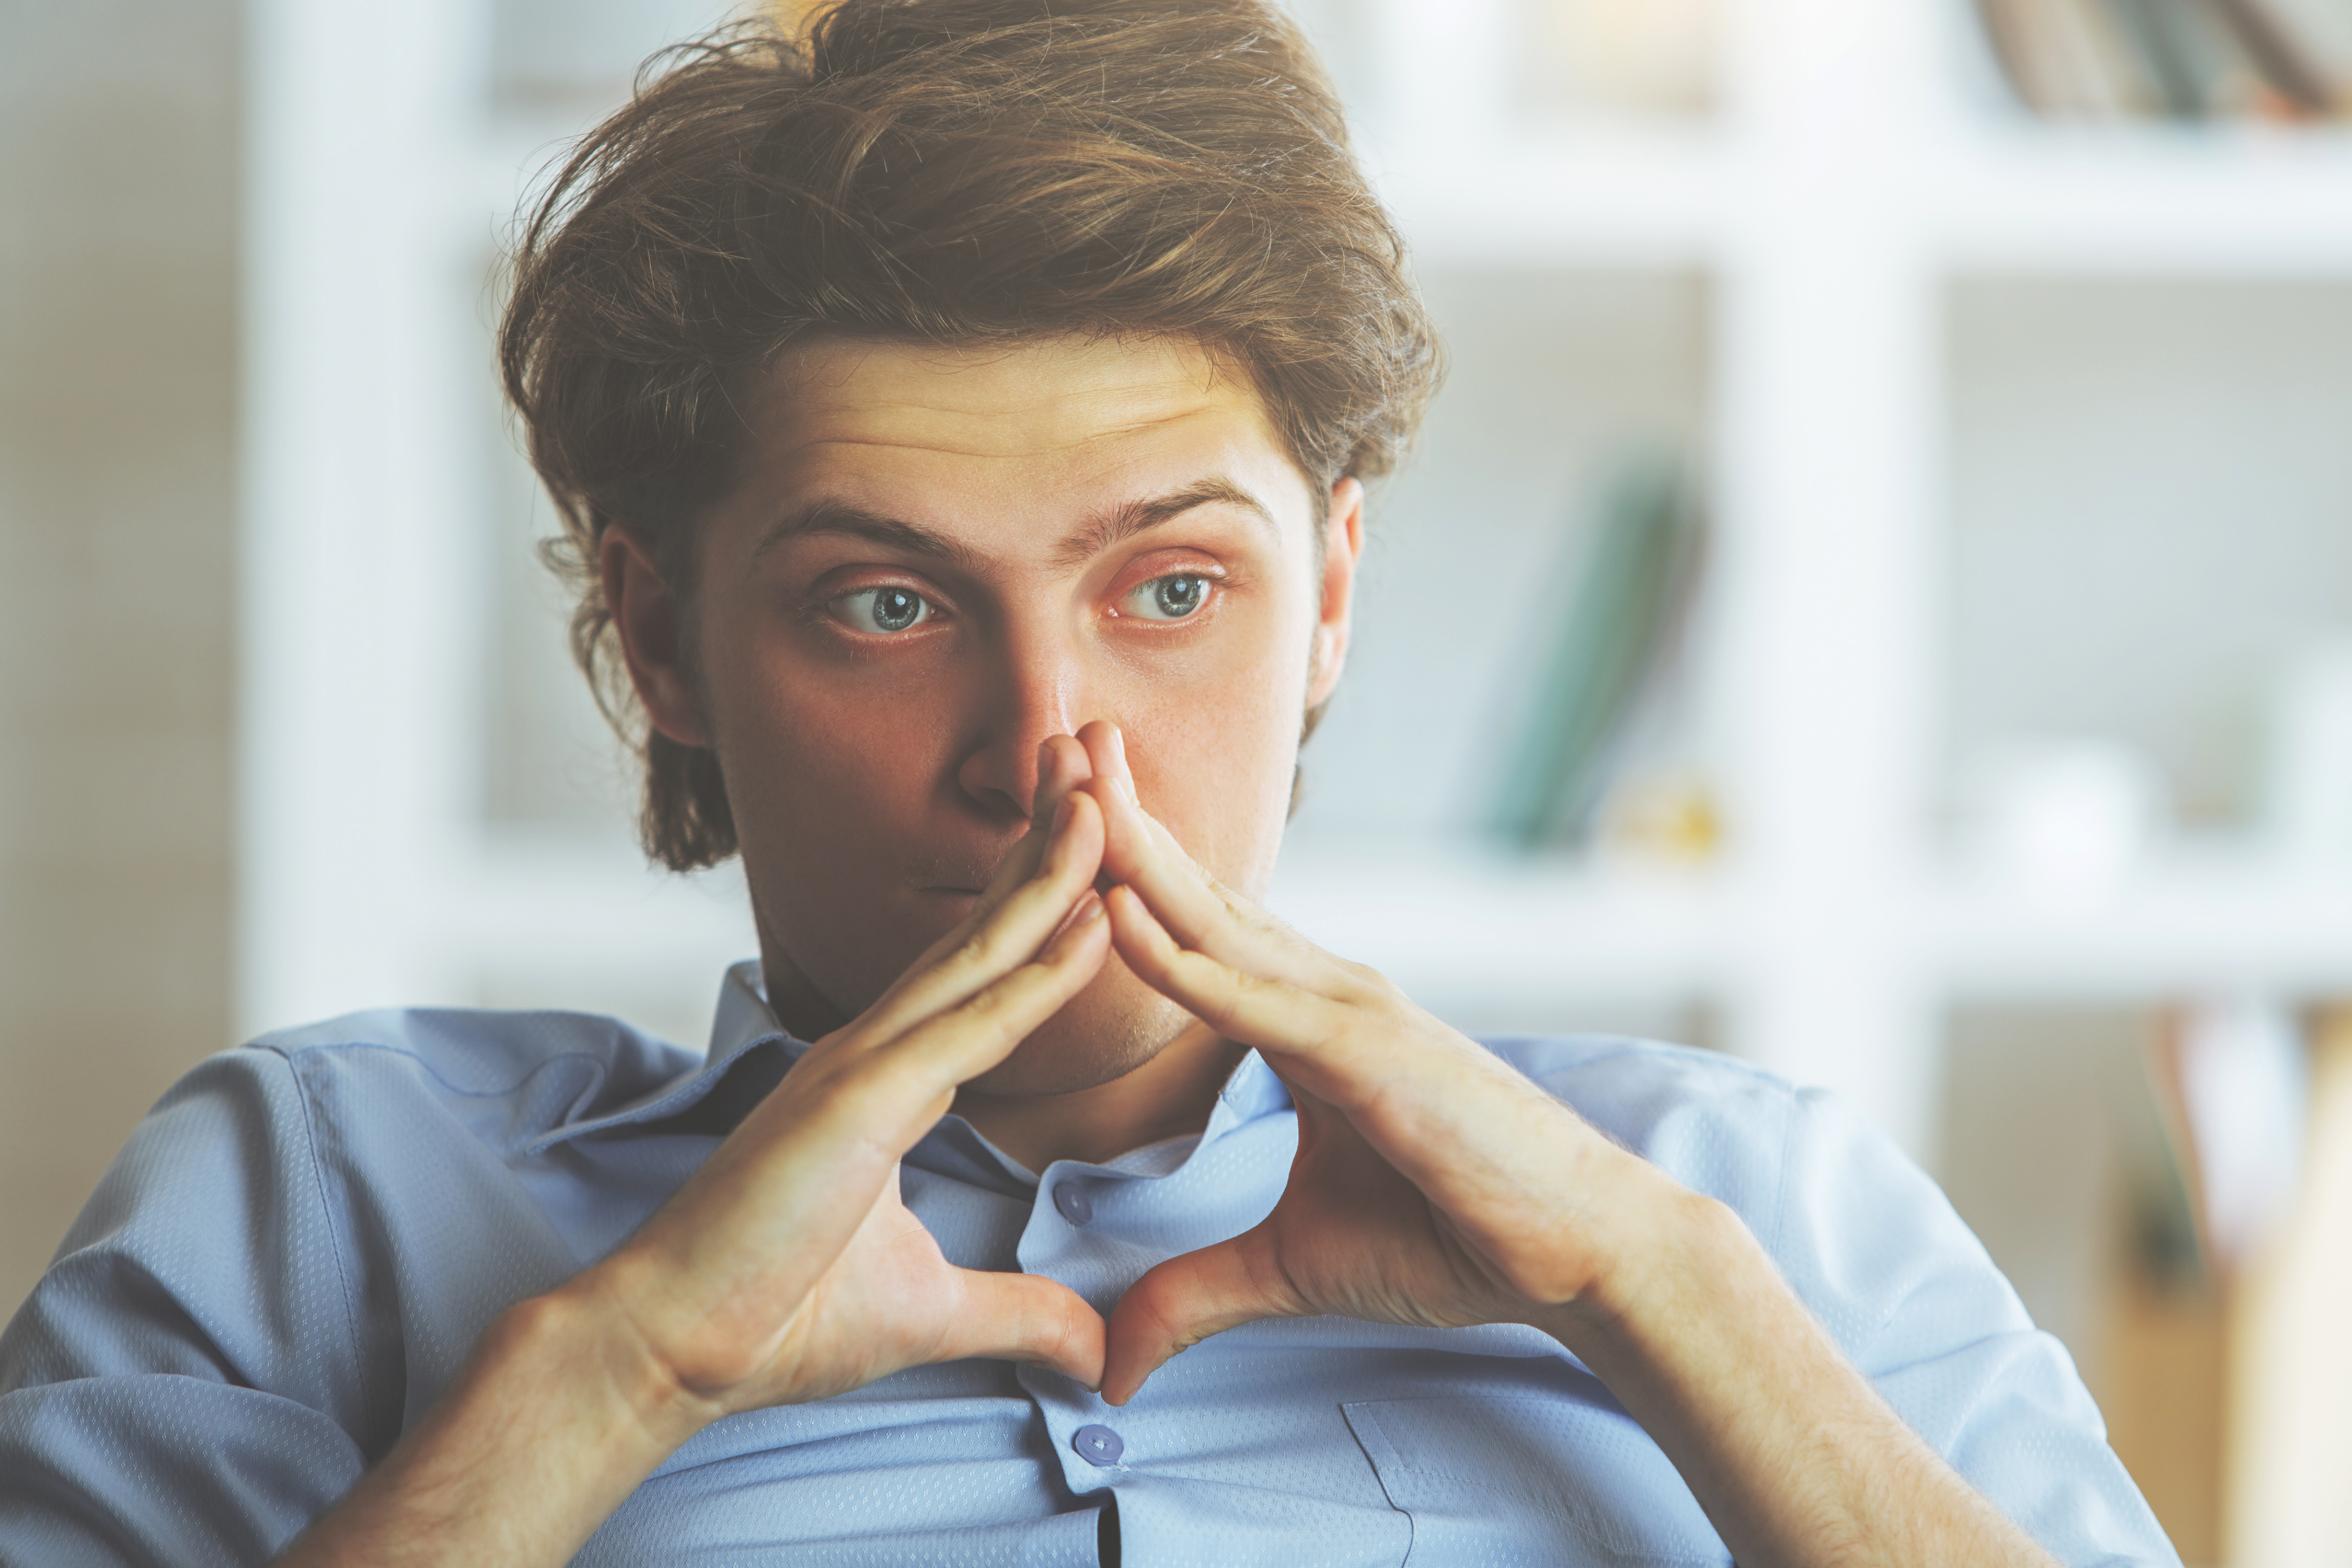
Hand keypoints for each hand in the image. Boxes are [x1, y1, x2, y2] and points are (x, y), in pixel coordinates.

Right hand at [578, 753, 1116, 1417]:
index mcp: (885, 1078)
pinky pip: (966, 1029)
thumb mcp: (931, 1312)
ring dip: (1051, 875)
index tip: (1096, 842)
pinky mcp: (855, 1105)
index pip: (980, 972)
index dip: (1039, 902)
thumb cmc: (774, 1319)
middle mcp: (873, 1050)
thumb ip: (1019, 1315)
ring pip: (978, 954)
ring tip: (1107, 801)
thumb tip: (1096, 1354)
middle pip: (983, 930)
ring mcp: (859, 1067)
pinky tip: (1091, 926)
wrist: (666, 1351)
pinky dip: (1033, 975)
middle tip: (1102, 764)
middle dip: (1047, 846)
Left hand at [1066, 723, 1654, 1404]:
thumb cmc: (1452, 1238)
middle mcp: (1326, 992)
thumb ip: (1193, 1294)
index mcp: (1306, 1019)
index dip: (1125, 869)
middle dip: (1121, 818)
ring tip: (1065, 786)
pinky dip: (1184, 959)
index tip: (1054, 813)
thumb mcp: (1288, 1269)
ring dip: (1134, 855)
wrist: (1578, 1257)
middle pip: (1197, 893)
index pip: (1196, 930)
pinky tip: (1120, 914)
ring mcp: (1351, 1013)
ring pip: (1216, 923)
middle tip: (1052, 740)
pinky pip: (1255, 1001)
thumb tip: (1112, 1362)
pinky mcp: (1372, 1057)